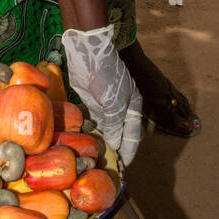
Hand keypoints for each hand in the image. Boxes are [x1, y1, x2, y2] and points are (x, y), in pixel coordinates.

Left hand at [62, 24, 142, 165]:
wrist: (88, 51)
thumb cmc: (107, 74)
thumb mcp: (114, 101)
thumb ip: (115, 124)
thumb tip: (116, 145)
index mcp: (133, 107)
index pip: (133, 135)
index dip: (128, 151)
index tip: (123, 167)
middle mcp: (121, 108)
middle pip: (119, 133)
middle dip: (113, 148)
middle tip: (105, 165)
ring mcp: (105, 105)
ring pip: (105, 128)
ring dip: (100, 140)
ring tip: (93, 157)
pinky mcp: (91, 102)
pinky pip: (92, 120)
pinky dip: (89, 130)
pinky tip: (84, 140)